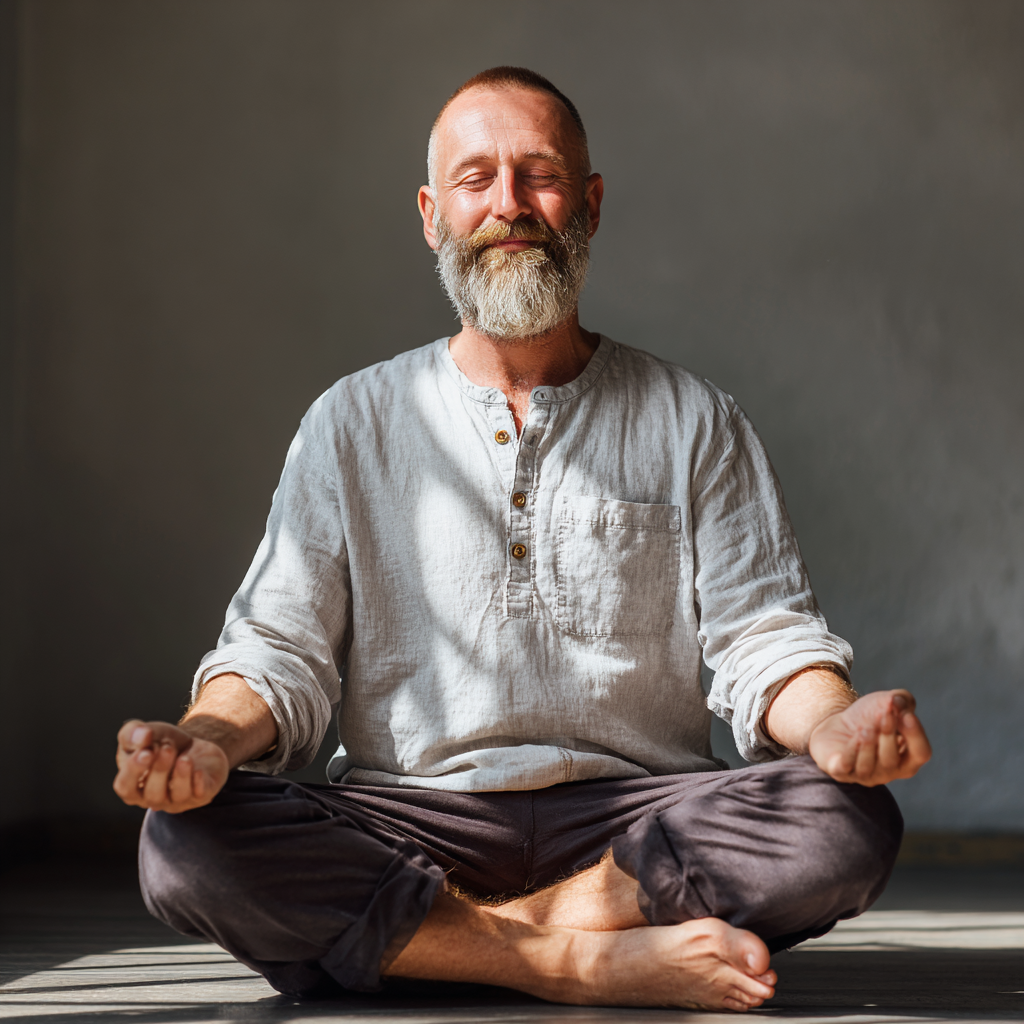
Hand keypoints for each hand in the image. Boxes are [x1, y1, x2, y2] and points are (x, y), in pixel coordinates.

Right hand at [113, 720, 228, 812]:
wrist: (194, 745)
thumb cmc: (162, 743)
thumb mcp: (144, 732)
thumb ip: (133, 733)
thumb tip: (143, 735)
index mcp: (133, 785)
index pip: (126, 787)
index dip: (134, 772)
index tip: (146, 752)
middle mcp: (154, 797)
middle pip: (153, 794)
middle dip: (160, 771)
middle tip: (167, 748)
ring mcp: (178, 799)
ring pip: (178, 796)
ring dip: (181, 776)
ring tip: (184, 758)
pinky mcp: (201, 794)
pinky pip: (200, 794)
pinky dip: (199, 783)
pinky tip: (199, 770)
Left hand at [808, 689, 930, 785]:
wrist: (839, 722)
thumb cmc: (870, 716)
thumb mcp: (889, 702)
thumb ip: (902, 699)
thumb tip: (899, 701)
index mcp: (909, 757)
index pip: (920, 754)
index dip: (916, 736)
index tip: (907, 715)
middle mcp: (889, 771)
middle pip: (891, 760)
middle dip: (888, 735)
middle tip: (884, 715)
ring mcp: (865, 775)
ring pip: (868, 767)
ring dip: (868, 745)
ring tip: (865, 728)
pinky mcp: (841, 772)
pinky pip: (846, 767)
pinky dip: (850, 751)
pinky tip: (853, 736)